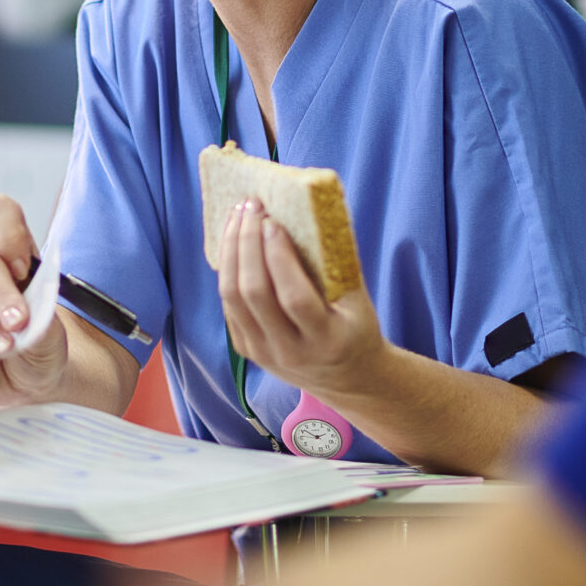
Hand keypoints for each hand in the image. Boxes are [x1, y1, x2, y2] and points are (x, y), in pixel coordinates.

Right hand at [0, 194, 67, 407]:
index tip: (22, 269)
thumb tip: (19, 304)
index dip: (8, 234)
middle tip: (18, 323)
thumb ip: (39, 311)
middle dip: (2, 293)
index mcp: (14, 252)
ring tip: (3, 347)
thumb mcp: (52, 329)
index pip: (1, 214)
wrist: (28, 383)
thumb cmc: (41, 346)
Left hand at [217, 199, 385, 397]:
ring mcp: (264, 354)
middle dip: (248, 243)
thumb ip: (337, 263)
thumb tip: (313, 209)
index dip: (279, 258)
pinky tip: (234, 242)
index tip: (273, 222)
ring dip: (231, 251)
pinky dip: (228, 269)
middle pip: (254, 294)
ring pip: (233, 297)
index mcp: (326, 339)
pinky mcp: (246, 351)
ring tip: (238, 216)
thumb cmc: (356, 327)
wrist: (346, 378)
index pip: (294, 298)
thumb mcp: (358, 300)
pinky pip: (229, 305)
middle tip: (251, 207)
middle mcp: (290, 351)